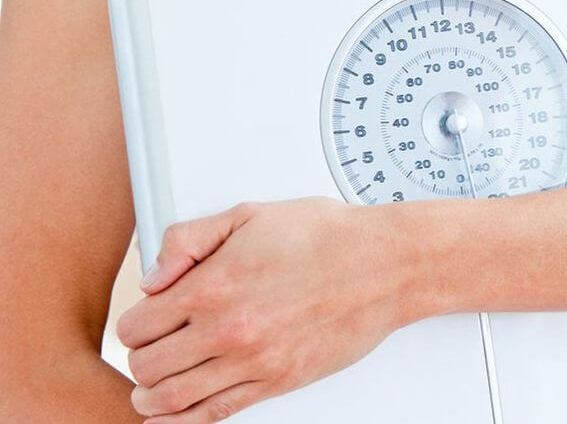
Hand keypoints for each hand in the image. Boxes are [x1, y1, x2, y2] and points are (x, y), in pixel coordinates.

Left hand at [116, 197, 418, 422]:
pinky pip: (215, 413)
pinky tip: (176, 413)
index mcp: (212, 286)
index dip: (133, 323)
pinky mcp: (278, 381)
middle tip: (148, 349)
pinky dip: (184, 420)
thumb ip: (189, 240)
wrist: (381, 264)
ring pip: (171, 399)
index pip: (137, 325)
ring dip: (151, 395)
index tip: (142, 320)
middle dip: (140, 358)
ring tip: (151, 386)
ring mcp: (253, 361)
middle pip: (146, 366)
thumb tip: (153, 275)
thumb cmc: (325, 236)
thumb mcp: (248, 215)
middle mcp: (227, 329)